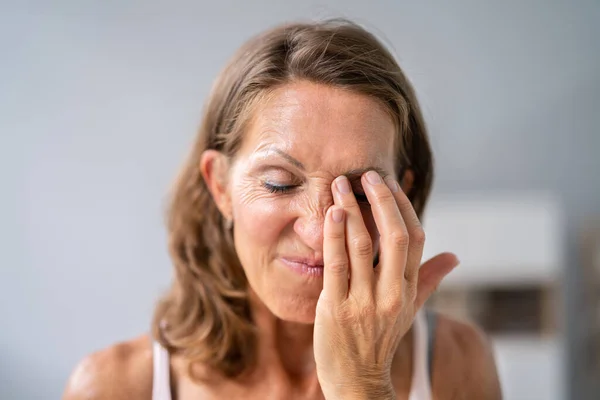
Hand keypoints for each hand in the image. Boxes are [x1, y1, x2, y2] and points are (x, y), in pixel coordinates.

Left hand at [313, 171, 457, 399]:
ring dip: (352, 210)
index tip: (387, 183)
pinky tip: (331, 214)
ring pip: (362, 245)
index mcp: (409, 290)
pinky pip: (336, 264)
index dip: (402, 207)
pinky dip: (334, 236)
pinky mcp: (336, 308)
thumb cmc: (381, 339)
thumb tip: (454, 256)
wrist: (357, 381)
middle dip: (380, 200)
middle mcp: (391, 294)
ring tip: (341, 184)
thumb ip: (429, 279)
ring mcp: (364, 301)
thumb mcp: (409, 310)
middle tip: (366, 174)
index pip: (416, 239)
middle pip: (395, 236)